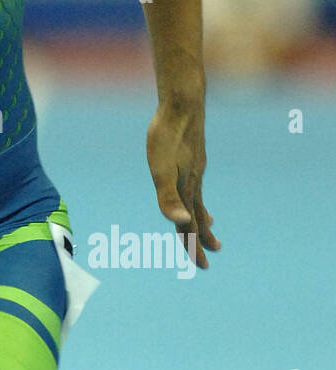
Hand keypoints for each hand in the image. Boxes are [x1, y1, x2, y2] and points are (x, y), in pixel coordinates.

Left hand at [146, 95, 221, 268]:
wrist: (182, 103)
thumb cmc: (166, 136)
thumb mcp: (160, 170)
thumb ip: (168, 198)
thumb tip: (180, 224)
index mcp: (185, 189)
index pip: (189, 226)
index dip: (191, 246)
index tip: (200, 266)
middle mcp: (192, 182)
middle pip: (195, 219)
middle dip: (198, 241)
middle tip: (205, 261)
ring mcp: (194, 170)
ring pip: (197, 201)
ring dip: (201, 219)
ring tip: (208, 230)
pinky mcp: (192, 157)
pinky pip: (195, 184)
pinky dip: (196, 195)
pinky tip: (194, 188)